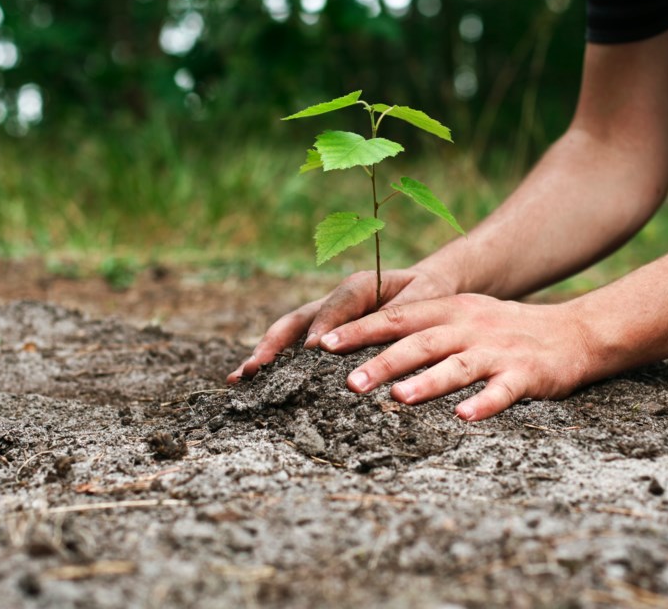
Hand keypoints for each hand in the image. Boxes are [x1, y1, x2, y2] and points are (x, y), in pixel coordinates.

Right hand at [227, 267, 456, 382]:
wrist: (427, 287)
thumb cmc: (428, 294)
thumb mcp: (423, 299)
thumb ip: (400, 313)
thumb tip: (376, 336)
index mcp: (359, 286)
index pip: (336, 306)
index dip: (323, 327)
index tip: (312, 351)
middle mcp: (334, 300)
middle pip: (296, 320)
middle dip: (273, 344)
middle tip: (254, 369)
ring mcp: (324, 317)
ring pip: (288, 333)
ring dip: (264, 354)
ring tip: (239, 378)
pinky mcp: (323, 333)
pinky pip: (295, 346)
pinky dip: (274, 362)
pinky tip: (254, 382)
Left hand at [316, 294, 593, 419]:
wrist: (574, 332)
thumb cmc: (504, 330)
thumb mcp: (462, 316)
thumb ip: (420, 326)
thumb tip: (364, 345)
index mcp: (450, 310)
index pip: (397, 317)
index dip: (360, 329)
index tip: (324, 343)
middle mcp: (469, 326)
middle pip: (420, 342)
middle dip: (383, 361)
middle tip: (349, 382)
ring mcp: (498, 350)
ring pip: (457, 365)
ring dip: (427, 382)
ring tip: (398, 398)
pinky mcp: (526, 374)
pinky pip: (502, 390)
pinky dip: (483, 403)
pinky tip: (464, 417)